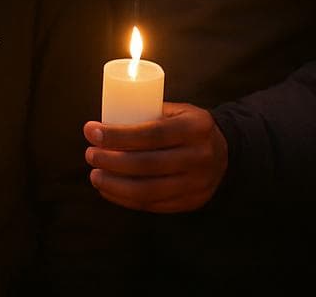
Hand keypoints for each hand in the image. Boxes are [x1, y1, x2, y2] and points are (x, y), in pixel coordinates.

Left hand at [84, 101, 228, 212]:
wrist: (225, 152)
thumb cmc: (187, 126)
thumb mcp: (176, 111)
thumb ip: (146, 114)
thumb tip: (102, 126)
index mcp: (196, 127)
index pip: (152, 133)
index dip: (118, 135)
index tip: (91, 131)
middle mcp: (200, 157)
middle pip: (147, 164)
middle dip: (111, 161)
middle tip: (89, 154)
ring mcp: (198, 183)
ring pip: (149, 190)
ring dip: (115, 184)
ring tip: (95, 175)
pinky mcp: (192, 202)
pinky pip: (153, 204)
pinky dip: (126, 199)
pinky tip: (108, 190)